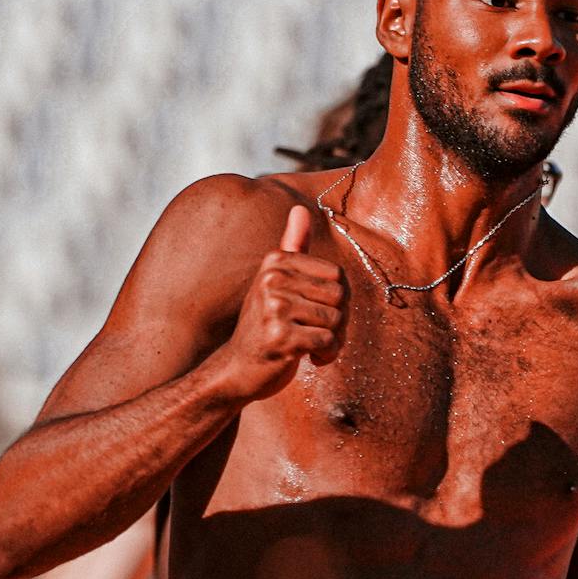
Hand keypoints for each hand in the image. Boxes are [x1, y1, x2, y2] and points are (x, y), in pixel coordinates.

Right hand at [210, 205, 346, 402]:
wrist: (237, 370)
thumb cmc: (263, 327)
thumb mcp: (276, 283)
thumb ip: (292, 248)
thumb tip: (300, 209)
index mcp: (275, 262)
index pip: (338, 274)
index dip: (338, 300)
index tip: (318, 314)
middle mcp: (272, 279)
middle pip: (341, 297)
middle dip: (339, 322)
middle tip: (318, 334)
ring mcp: (274, 308)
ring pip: (336, 321)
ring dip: (332, 341)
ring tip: (312, 347)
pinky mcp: (280, 338)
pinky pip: (327, 341)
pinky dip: (326, 355)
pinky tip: (310, 359)